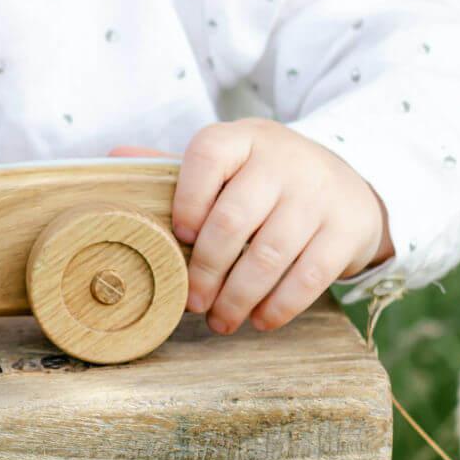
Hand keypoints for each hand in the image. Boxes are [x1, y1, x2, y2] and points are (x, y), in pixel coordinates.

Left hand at [109, 118, 393, 334]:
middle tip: (192, 302)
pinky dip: (280, 305)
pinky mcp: (346, 228)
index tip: (179, 237)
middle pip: (234, 218)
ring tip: (220, 321)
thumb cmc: (263, 178)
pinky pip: (310, 275)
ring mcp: (318, 193)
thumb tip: (112, 159)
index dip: (187, 198)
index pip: (208, 156)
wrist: (345, 183)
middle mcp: (282, 160)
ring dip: (238, 297)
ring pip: (270, 254)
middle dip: (207, 270)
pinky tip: (260, 320)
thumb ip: (173, 166)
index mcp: (242, 138)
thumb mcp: (227, 163)